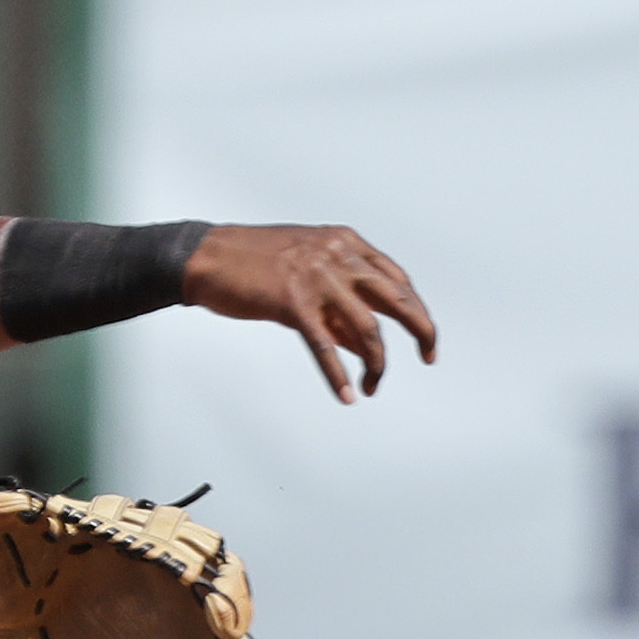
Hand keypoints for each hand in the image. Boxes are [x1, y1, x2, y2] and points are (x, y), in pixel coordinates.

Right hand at [184, 224, 437, 404]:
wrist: (209, 256)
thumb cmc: (257, 264)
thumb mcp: (309, 271)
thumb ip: (340, 304)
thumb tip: (364, 346)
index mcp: (345, 243)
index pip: (397, 279)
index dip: (417, 309)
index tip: (425, 338)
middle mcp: (337, 256)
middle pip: (397, 298)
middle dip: (421, 330)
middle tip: (429, 357)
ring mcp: (316, 277)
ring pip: (366, 329)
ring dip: (377, 364)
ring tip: (373, 387)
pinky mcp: (292, 301)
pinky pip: (325, 346)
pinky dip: (338, 376)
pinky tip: (347, 395)